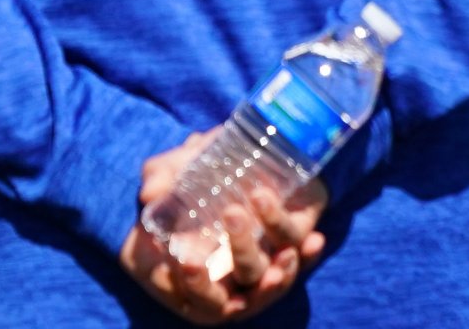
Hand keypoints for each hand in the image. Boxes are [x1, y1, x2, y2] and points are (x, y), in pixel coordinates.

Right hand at [120, 130, 328, 323]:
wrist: (218, 168)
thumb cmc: (184, 183)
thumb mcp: (168, 176)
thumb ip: (159, 179)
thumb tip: (151, 193)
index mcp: (195, 278)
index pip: (198, 298)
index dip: (196, 285)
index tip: (187, 261)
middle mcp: (229, 283)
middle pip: (241, 293)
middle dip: (242, 255)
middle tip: (232, 214)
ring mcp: (259, 268)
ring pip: (271, 283)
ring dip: (280, 271)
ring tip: (285, 250)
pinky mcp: (285, 248)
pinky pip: (299, 261)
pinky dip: (308, 256)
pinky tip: (316, 242)